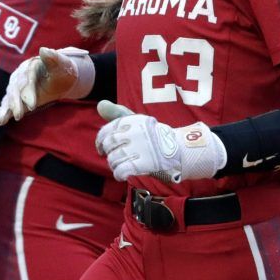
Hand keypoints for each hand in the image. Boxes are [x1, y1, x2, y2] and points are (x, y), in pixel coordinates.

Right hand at [0, 47, 94, 127]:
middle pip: (15, 90)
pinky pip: (7, 106)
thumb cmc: (63, 70)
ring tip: (0, 121)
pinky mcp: (16, 99)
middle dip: (16, 103)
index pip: (26, 79)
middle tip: (19, 116)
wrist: (60, 77)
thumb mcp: (62, 64)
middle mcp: (19, 77)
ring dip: (4, 110)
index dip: (28, 91)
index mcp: (30, 67)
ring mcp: (16, 88)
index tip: (32, 105)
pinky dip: (0, 113)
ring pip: (8, 99)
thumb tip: (44, 50)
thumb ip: (54, 58)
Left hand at [94, 101, 226, 182]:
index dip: (100, 142)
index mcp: (133, 121)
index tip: (102, 148)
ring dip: (114, 165)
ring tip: (121, 165)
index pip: (106, 131)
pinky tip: (122, 174)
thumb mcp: (138, 121)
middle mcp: (136, 133)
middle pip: (109, 146)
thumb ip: (118, 114)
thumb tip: (100, 105)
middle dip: (109, 153)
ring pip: (113, 159)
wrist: (180, 150)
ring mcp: (140, 149)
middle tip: (116, 157)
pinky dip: (118, 174)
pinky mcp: (144, 164)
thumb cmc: (153, 135)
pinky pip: (121, 170)